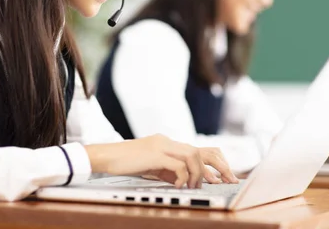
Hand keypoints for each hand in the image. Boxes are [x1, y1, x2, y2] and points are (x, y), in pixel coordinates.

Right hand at [84, 135, 237, 188]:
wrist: (106, 156)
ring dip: (198, 174)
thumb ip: (168, 170)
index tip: (222, 178)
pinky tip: (179, 185)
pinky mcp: (155, 154)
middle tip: (223, 183)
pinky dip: (183, 177)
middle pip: (201, 152)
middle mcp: (168, 142)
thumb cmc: (125, 163)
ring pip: (192, 156)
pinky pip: (178, 165)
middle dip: (216, 168)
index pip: (197, 150)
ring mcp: (162, 146)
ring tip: (194, 187)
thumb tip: (184, 180)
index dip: (212, 164)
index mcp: (168, 144)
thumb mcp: (151, 166)